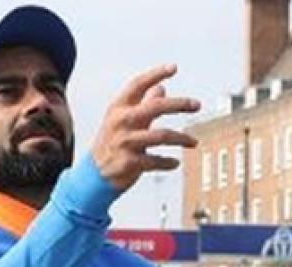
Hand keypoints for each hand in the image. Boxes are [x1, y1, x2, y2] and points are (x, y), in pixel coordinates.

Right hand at [92, 64, 200, 190]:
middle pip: (155, 107)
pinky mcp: (129, 163)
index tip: (174, 67)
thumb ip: (143, 104)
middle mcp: (121, 122)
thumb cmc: (112, 142)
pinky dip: (168, 162)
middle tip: (197, 104)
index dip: (155, 74)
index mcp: (118, 108)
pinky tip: (175, 163)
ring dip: (181, 138)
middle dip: (179, 104)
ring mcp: (125, 142)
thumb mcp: (123, 120)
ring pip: (161, 136)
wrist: (94, 174)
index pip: (137, 85)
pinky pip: (156, 161)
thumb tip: (162, 87)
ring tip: (193, 142)